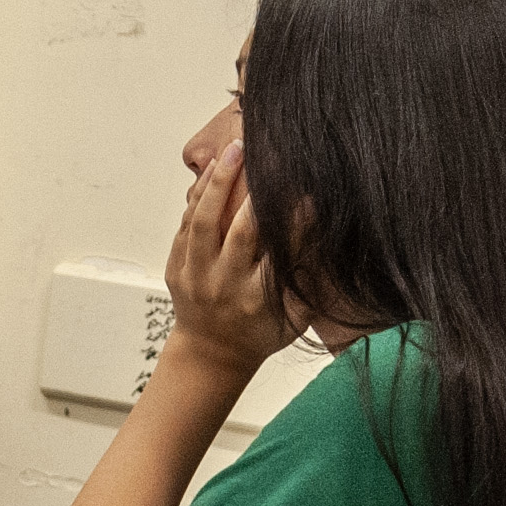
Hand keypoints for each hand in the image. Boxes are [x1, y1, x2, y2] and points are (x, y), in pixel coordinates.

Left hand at [161, 143, 291, 376]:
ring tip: (233, 151)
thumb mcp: (293, 317)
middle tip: (265, 158)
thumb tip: (328, 237)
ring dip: (219, 183)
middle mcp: (224, 288)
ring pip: (204, 223)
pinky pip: (185, 226)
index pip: (280, 255)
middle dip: (253, 194)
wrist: (212, 354)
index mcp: (257, 301)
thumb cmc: (261, 333)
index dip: (297, 224)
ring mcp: (196, 278)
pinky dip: (198, 196)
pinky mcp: (177, 269)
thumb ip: (308, 281)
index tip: (310, 196)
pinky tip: (212, 169)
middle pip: (240, 233)